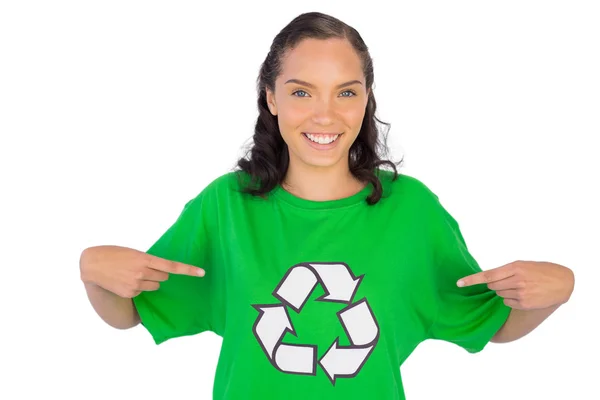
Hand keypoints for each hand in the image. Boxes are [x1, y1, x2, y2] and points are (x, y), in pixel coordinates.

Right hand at [80, 245, 204, 298]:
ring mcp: (136, 284)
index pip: (172, 266)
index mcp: (145, 258)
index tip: (202, 273)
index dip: (188, 270)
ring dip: (149, 280)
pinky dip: (138, 287)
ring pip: (155, 285)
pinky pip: (143, 292)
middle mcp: (142, 272)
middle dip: (158, 273)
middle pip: (164, 277)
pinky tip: (125, 281)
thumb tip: (162, 272)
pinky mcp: (130, 293)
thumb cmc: (115, 254)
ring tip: (132, 273)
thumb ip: (149, 261)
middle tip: (144, 267)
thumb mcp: (134, 253)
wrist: (92, 264)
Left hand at [456, 260, 573, 309]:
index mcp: (514, 267)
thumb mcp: (522, 265)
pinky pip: (507, 302)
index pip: (488, 275)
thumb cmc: (539, 270)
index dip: (472, 280)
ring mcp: (521, 293)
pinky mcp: (524, 303)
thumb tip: (487, 280)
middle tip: (509, 280)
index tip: (459, 283)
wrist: (562, 282)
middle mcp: (517, 281)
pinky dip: (511, 299)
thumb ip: (505, 271)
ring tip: (520, 286)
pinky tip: (523, 294)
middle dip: (496, 284)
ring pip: (499, 294)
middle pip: (492, 286)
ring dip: (504, 291)